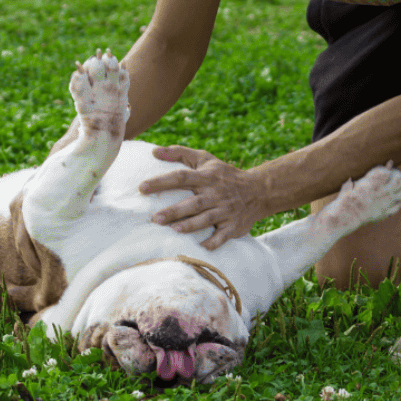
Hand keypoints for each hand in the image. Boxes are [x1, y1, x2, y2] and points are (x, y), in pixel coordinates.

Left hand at [140, 145, 269, 249]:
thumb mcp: (205, 159)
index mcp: (206, 177)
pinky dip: (212, 243)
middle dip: (174, 211)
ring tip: (173, 230)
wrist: (258, 191)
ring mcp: (225, 211)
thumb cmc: (224, 175)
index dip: (162, 181)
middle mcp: (215, 194)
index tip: (142, 187)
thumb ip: (179, 153)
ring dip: (190, 225)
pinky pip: (222, 236)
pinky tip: (200, 249)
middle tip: (154, 218)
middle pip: (193, 202)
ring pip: (206, 219)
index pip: (181, 177)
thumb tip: (154, 151)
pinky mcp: (233, 226)